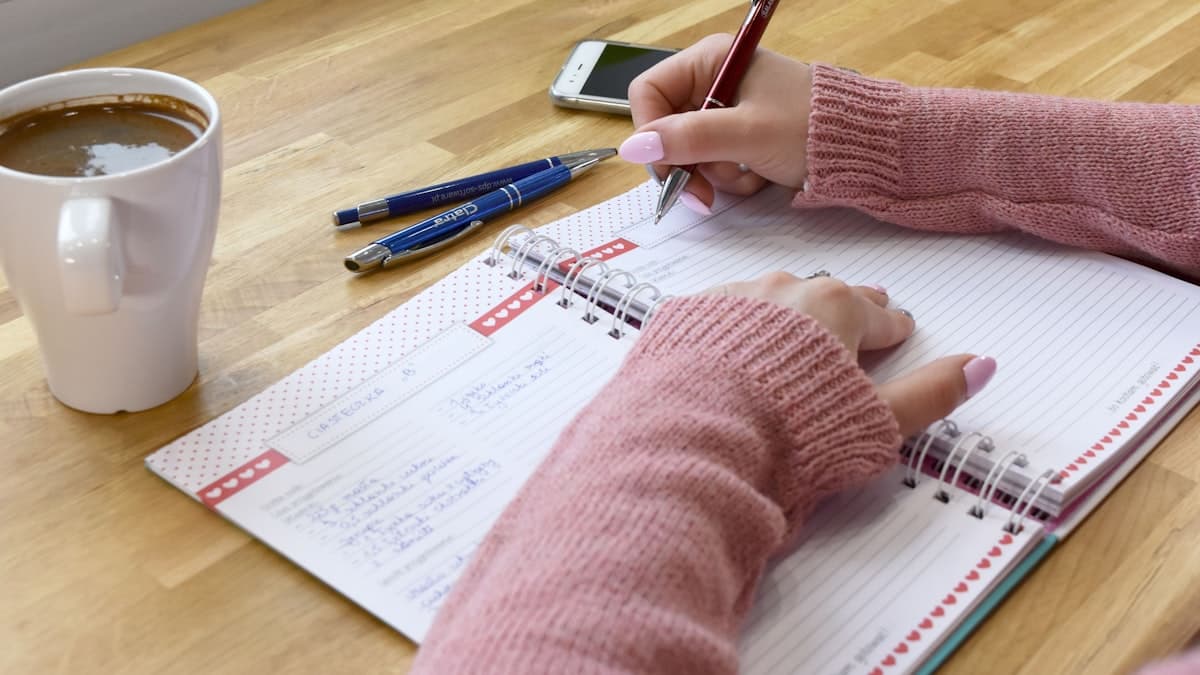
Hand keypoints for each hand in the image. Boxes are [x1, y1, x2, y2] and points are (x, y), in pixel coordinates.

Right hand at [620, 34, 813, 212]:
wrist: (864, 147)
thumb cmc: (812, 128)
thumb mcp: (746, 134)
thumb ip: (689, 139)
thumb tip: (634, 148)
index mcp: (711, 60)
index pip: (649, 93)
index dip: (650, 132)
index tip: (666, 166)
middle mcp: (714, 80)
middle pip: (666, 127)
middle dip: (684, 163)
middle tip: (701, 194)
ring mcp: (727, 110)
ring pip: (689, 151)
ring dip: (712, 175)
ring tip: (746, 177)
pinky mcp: (740, 135)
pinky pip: (713, 162)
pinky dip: (730, 178)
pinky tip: (756, 177)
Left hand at [708, 272, 995, 436]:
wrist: (696, 435)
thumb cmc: (792, 431)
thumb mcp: (878, 421)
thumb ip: (931, 392)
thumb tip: (982, 365)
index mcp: (836, 308)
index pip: (878, 317)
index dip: (891, 329)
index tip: (897, 330)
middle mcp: (783, 290)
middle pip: (825, 298)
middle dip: (844, 310)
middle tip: (855, 317)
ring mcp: (730, 299)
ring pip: (769, 299)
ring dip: (785, 313)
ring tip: (792, 329)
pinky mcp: (684, 319)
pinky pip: (720, 316)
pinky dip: (733, 328)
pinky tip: (732, 347)